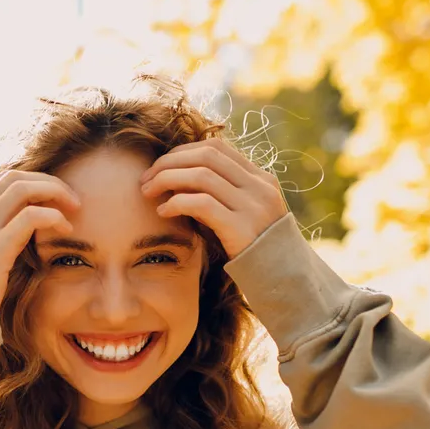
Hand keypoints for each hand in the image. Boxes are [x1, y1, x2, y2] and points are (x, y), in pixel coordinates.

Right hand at [0, 170, 80, 314]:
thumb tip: (20, 222)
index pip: (0, 180)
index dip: (33, 182)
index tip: (55, 196)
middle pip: (13, 177)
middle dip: (48, 182)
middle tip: (72, 198)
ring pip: (22, 188)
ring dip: (55, 192)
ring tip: (75, 208)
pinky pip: (30, 217)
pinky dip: (54, 217)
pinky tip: (66, 230)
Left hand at [139, 138, 287, 258]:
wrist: (283, 280)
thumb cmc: (254, 249)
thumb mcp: (244, 214)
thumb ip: (223, 195)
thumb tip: (177, 179)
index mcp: (261, 179)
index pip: (216, 148)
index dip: (182, 152)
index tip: (160, 165)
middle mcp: (259, 187)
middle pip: (206, 156)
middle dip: (169, 162)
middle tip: (146, 178)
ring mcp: (252, 206)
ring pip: (201, 176)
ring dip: (167, 179)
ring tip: (148, 192)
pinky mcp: (241, 228)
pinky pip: (202, 204)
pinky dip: (177, 203)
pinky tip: (163, 211)